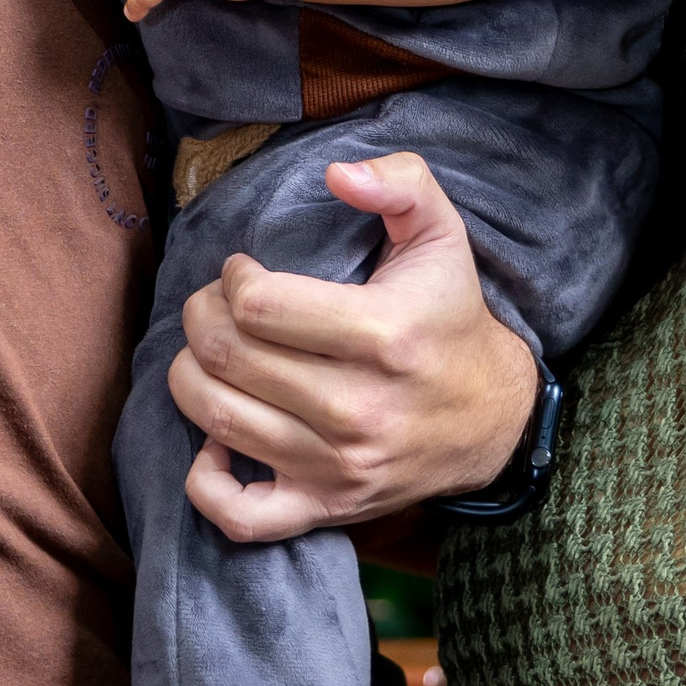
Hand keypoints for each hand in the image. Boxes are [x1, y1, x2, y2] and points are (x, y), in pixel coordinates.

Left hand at [169, 151, 535, 539]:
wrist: (494, 421)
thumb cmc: (450, 318)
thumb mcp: (441, 235)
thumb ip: (399, 183)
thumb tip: (337, 171)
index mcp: (383, 335)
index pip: (258, 304)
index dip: (233, 278)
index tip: (245, 271)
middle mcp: (359, 409)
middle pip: (228, 357)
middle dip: (201, 317)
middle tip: (215, 305)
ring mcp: (339, 467)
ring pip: (217, 420)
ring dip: (191, 376)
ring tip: (213, 353)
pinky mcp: (326, 509)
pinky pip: (238, 515)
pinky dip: (206, 480)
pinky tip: (216, 441)